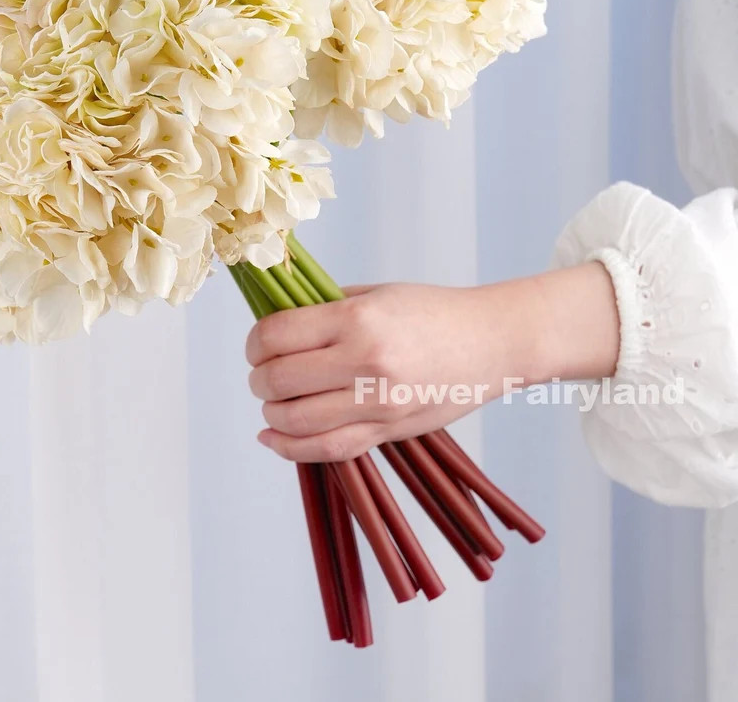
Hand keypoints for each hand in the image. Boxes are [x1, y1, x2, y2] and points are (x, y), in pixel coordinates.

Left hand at [245, 263, 619, 462]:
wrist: (491, 342)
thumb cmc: (431, 311)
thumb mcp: (374, 295)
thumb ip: (323, 309)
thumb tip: (272, 326)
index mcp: (357, 320)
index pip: (276, 336)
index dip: (254, 343)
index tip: (256, 345)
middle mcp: (365, 362)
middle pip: (279, 380)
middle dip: (258, 378)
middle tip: (262, 372)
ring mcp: (378, 403)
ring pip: (296, 421)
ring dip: (271, 412)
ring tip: (273, 400)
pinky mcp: (388, 432)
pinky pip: (327, 450)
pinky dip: (289, 447)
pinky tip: (273, 437)